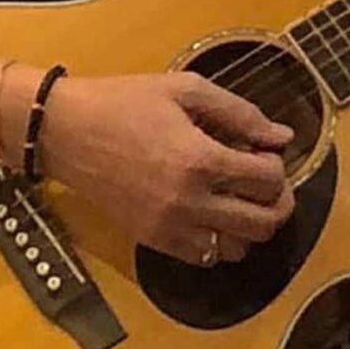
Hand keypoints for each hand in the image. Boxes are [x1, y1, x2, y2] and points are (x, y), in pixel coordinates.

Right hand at [34, 71, 295, 266]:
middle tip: (264, 181)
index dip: (276, 165)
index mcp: (201, 160)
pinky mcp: (152, 240)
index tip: (262, 152)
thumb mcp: (185, 90)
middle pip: (264, 223)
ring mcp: (170, 227)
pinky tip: (210, 213)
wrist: (66, 132)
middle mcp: (190, 202)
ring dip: (249, 225)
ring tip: (236, 198)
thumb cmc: (125, 102)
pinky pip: (204, 258)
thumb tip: (283, 137)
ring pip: (238, 249)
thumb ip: (240, 113)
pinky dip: (218, 241)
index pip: (269, 181)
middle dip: (276, 201)